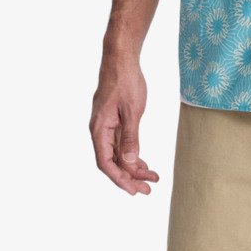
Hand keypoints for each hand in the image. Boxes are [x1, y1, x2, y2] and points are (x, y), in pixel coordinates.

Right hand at [90, 57, 159, 195]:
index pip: (106, 163)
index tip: (134, 190)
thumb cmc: (126, 81)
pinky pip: (120, 144)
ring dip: (133, 167)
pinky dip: (132, 154)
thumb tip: (130, 162)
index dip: (120, 179)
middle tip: (148, 189)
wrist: (121, 59)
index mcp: (99, 129)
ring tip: (152, 178)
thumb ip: (130, 138)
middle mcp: (99, 130)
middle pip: (112, 162)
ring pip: (118, 154)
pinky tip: (144, 163)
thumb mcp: (132, 111)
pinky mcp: (113, 122)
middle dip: (130, 177)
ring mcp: (105, 126)